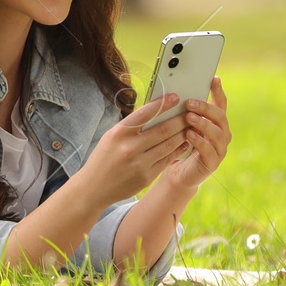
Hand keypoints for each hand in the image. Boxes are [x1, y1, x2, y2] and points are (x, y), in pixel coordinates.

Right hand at [76, 92, 199, 205]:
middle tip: (191, 112)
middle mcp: (129, 148)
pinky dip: (177, 150)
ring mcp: (139, 164)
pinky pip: (167, 160)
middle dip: (179, 120)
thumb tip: (156, 111)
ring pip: (168, 145)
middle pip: (162, 130)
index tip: (176, 97)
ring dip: (182, 134)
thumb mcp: (111, 137)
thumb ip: (131, 126)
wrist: (94, 188)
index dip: (163, 104)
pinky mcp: (146, 177)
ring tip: (191, 126)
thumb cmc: (104, 157)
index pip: (145, 114)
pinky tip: (184, 143)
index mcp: (119, 133)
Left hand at [157, 75, 229, 196]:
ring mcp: (219, 149)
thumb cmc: (177, 144)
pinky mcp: (213, 162)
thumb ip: (181, 112)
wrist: (176, 172)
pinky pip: (210, 151)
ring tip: (189, 117)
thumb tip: (171, 93)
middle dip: (206, 108)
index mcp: (215, 122)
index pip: (220, 104)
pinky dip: (200, 142)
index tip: (213, 79)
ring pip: (218, 133)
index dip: (218, 91)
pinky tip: (189, 135)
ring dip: (203, 123)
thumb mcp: (179, 125)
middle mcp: (221, 134)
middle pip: (220, 116)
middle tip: (190, 102)